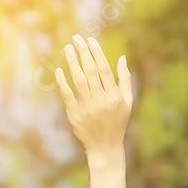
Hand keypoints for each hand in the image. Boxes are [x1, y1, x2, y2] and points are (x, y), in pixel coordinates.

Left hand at [55, 35, 132, 165]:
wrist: (105, 148)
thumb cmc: (117, 123)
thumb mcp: (127, 103)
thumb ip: (125, 80)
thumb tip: (123, 58)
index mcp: (115, 97)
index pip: (104, 70)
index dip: (96, 53)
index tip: (89, 40)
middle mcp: (101, 102)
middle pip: (91, 72)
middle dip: (83, 53)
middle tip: (76, 39)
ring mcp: (87, 109)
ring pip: (78, 80)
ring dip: (72, 62)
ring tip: (68, 48)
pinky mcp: (75, 115)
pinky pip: (67, 95)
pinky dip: (63, 82)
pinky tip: (60, 70)